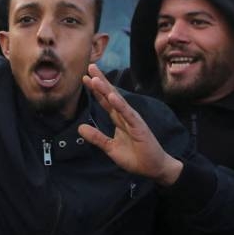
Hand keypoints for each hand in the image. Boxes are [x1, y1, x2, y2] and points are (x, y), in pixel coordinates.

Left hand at [78, 65, 182, 185]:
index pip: (105, 101)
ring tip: (96, 78)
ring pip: (118, 102)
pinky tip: (112, 96)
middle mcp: (125, 116)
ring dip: (106, 89)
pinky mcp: (139, 127)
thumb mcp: (110, 148)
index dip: (95, 90)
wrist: (153, 168)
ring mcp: (132, 120)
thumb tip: (80, 127)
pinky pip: (128, 114)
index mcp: (118, 119)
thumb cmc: (135, 157)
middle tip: (90, 66)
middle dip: (100, 81)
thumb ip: (97, 137)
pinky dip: (120, 105)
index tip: (85, 77)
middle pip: (110, 95)